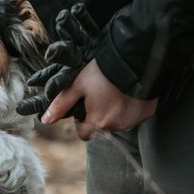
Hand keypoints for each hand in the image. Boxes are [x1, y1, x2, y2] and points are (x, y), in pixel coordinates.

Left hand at [41, 59, 156, 140]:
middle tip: (101, 94)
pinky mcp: (148, 113)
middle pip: (102, 127)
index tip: (85, 108)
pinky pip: (136, 114)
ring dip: (116, 112)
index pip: (84, 134)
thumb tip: (45, 120)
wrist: (137, 59)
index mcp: (97, 122)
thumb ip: (61, 104)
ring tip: (116, 91)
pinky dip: (132, 107)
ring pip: (119, 122)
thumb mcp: (78, 85)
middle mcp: (117, 126)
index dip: (82, 123)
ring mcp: (134, 120)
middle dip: (99, 115)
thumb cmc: (104, 71)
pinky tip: (130, 92)